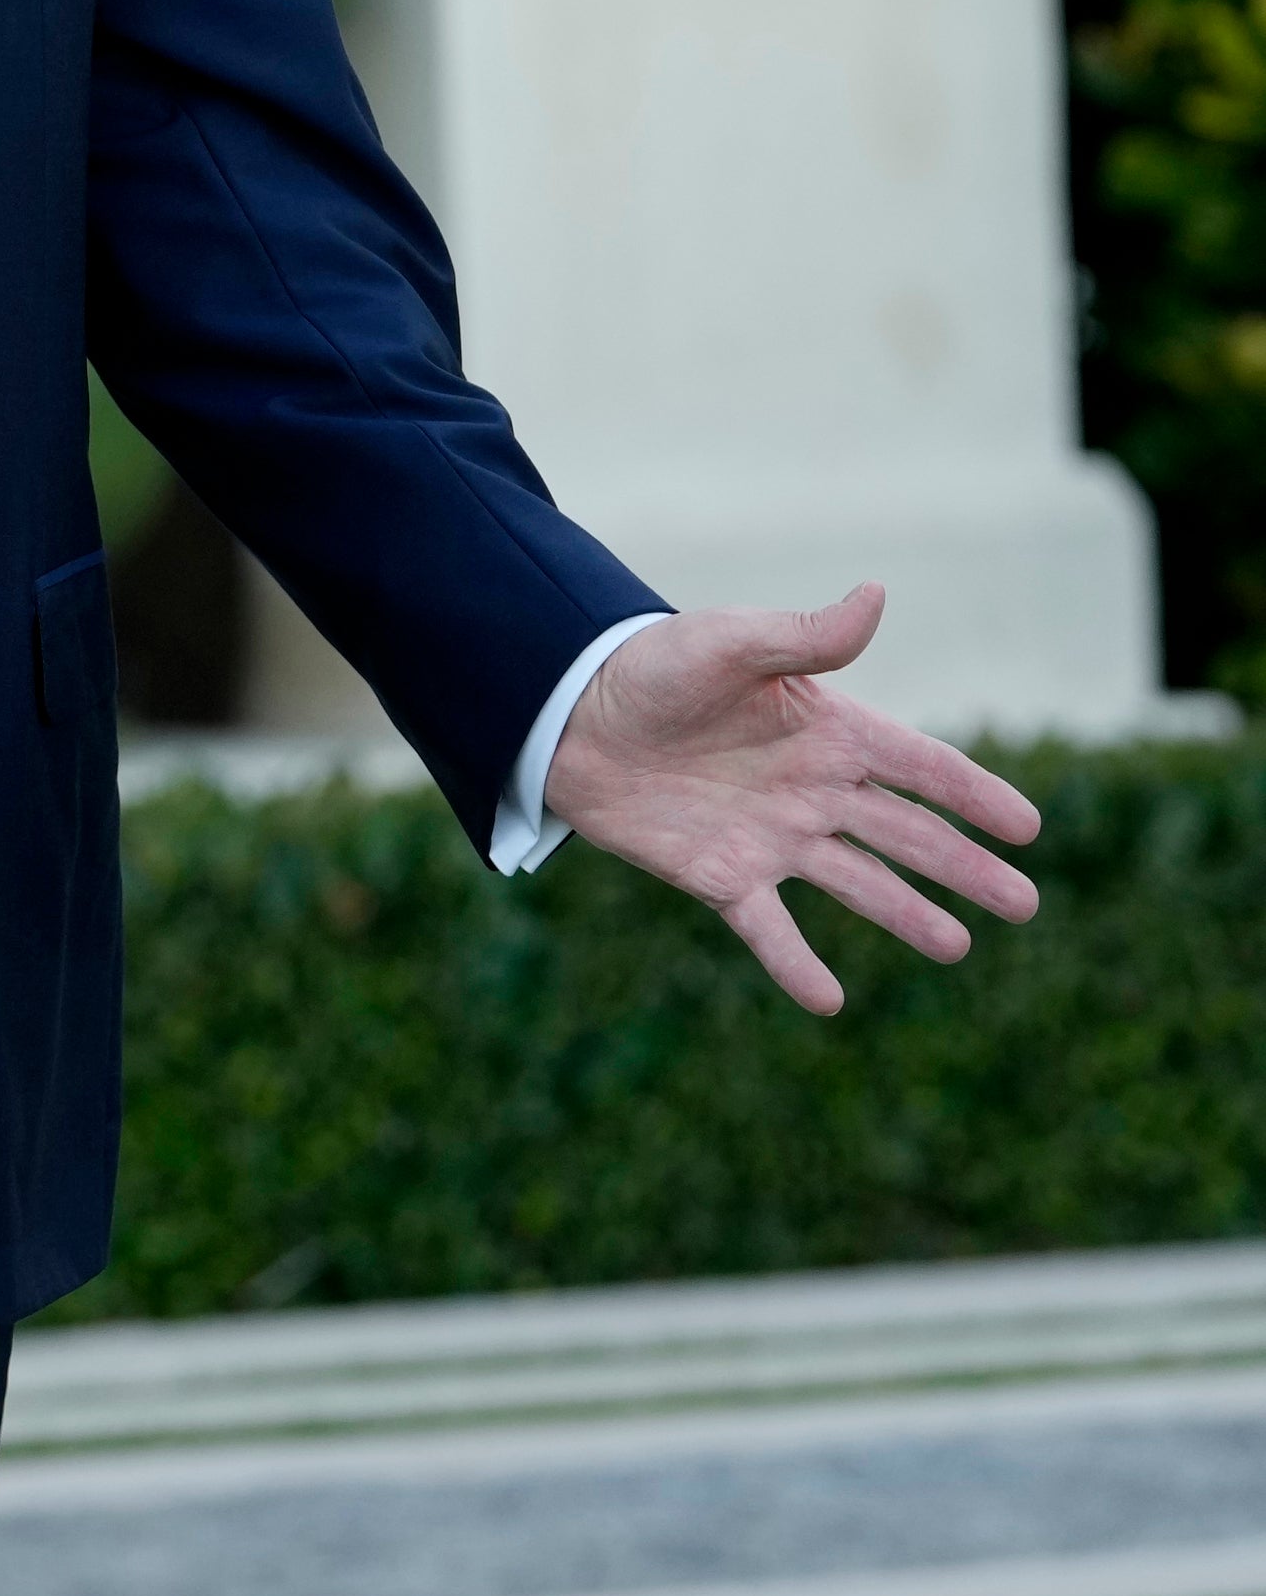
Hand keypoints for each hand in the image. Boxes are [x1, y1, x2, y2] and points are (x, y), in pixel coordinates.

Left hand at [543, 584, 1043, 1015]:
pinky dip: (796, 964)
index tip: (1029, 828)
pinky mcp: (722, 874)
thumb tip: (875, 593)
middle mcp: (813, 790)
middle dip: (966, 869)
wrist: (565, 714)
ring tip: (957, 948)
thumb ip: (805, 636)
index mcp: (829, 732)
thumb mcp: (730, 642)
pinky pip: (768, 928)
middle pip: (907, 834)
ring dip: (907, 916)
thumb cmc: (651, 668)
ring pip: (858, 884)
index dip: (975, 795)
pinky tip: (829, 1002)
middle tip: (1024, 905)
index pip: (922, 767)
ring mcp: (772, 837)